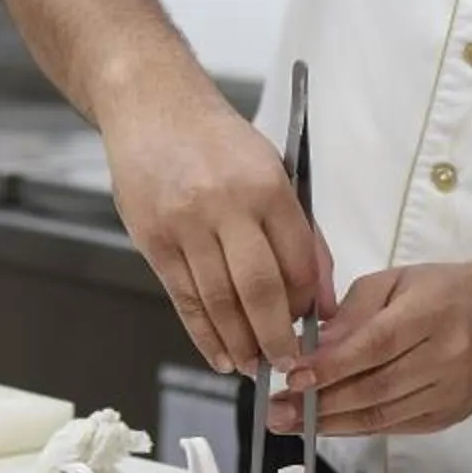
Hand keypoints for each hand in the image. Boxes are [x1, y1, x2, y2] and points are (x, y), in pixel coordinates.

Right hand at [102, 76, 333, 375]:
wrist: (152, 106)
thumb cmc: (217, 139)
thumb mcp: (272, 167)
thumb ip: (299, 229)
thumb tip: (319, 296)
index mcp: (267, 185)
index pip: (298, 261)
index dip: (308, 304)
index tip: (313, 328)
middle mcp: (225, 205)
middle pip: (259, 290)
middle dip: (277, 338)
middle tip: (288, 366)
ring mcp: (185, 225)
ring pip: (219, 301)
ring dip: (241, 344)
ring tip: (255, 367)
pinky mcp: (152, 240)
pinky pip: (184, 299)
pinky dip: (204, 334)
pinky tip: (221, 355)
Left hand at [269, 262, 471, 437]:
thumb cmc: (444, 291)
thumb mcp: (397, 281)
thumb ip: (353, 312)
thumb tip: (313, 347)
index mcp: (434, 313)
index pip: (376, 345)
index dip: (332, 365)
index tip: (291, 375)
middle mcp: (446, 358)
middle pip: (376, 388)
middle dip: (320, 402)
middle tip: (276, 409)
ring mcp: (450, 393)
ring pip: (382, 415)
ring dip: (331, 422)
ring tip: (289, 423)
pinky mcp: (448, 416)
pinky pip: (393, 427)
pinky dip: (355, 427)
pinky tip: (325, 424)